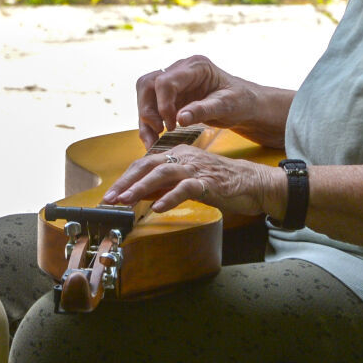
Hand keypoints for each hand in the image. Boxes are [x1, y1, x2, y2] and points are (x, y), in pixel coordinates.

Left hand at [102, 145, 284, 217]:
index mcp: (176, 155)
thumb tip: (139, 194)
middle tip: (109, 198)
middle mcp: (183, 157)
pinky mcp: (208, 182)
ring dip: (141, 188)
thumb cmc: (219, 182)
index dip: (124, 179)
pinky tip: (158, 207)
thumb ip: (163, 186)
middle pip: (147, 166)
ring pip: (163, 174)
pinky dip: (170, 197)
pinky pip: (186, 188)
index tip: (109, 195)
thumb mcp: (185, 182)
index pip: (143, 164)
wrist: (252, 182)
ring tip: (127, 200)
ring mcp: (195, 168)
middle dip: (125, 182)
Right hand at [134, 55, 290, 149]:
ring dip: (145, 118)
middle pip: (147, 83)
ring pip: (145, 94)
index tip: (172, 125)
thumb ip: (203, 110)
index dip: (163, 105)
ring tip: (153, 140)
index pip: (165, 81)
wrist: (245, 105)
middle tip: (158, 130)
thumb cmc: (240, 101)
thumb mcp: (227, 106)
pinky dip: (148, 124)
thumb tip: (180, 119)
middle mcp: (180, 70)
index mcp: (196, 67)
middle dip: (148, 109)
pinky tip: (153, 139)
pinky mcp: (170, 96)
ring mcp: (174, 82)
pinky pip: (151, 107)